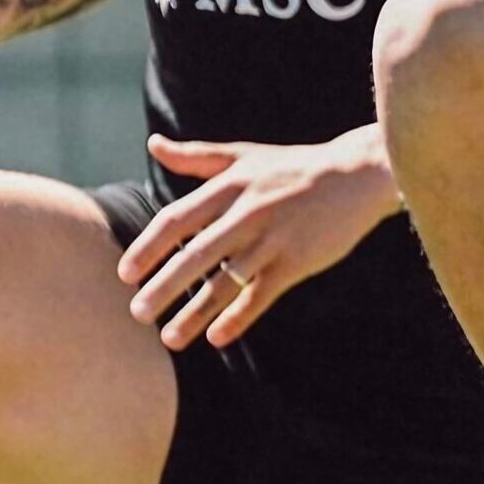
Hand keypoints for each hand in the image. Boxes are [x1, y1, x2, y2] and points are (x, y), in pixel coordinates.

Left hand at [120, 126, 402, 349]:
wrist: (359, 174)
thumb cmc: (295, 167)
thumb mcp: (246, 156)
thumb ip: (198, 156)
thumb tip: (154, 144)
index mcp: (231, 186)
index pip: (178, 220)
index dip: (149, 248)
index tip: (125, 274)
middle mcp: (249, 211)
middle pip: (196, 256)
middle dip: (163, 288)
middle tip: (137, 314)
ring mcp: (275, 237)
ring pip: (226, 282)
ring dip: (195, 313)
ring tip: (169, 339)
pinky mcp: (298, 260)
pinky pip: (261, 294)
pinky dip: (238, 318)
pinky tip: (217, 338)